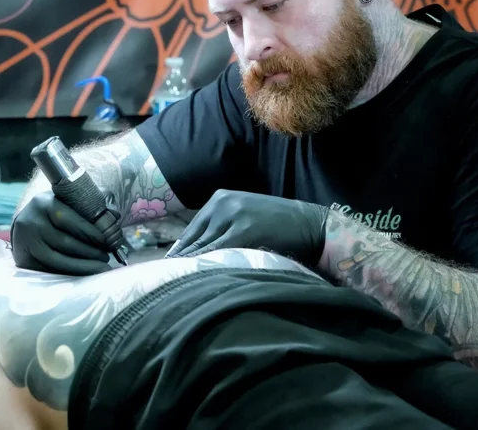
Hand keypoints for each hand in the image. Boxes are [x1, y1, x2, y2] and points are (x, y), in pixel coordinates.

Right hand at [10, 191, 115, 274]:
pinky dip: (71, 273)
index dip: (92, 233)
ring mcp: (25, 241)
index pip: (71, 220)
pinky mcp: (24, 259)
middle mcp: (32, 221)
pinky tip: (86, 272)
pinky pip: (51, 269)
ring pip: (59, 259)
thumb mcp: (67, 203)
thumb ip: (89, 205)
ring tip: (101, 265)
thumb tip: (114, 215)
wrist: (27, 225)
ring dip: (84, 265)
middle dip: (90, 251)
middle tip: (107, 256)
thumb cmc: (54, 213)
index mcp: (45, 202)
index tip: (108, 241)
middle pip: (65, 242)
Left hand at [165, 189, 328, 266]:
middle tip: (167, 275)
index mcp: (220, 198)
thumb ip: (222, 227)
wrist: (310, 223)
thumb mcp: (244, 216)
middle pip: (194, 235)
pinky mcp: (245, 229)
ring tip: (178, 279)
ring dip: (191, 262)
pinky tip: (200, 274)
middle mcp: (222, 202)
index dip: (181, 248)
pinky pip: (220, 249)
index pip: (193, 227)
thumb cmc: (277, 224)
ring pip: (204, 243)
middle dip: (182, 257)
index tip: (168, 264)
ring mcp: (233, 214)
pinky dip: (209, 262)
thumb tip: (198, 250)